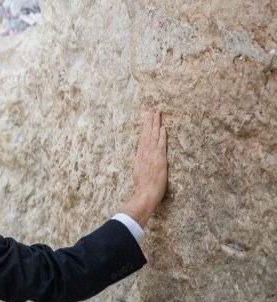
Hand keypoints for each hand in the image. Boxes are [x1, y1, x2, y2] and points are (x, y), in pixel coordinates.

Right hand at [119, 108, 167, 228]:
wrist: (146, 193)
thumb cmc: (142, 186)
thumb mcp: (138, 172)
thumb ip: (141, 163)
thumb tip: (142, 158)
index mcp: (140, 155)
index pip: (143, 137)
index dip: (145, 126)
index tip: (147, 116)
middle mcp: (145, 152)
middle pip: (147, 133)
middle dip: (149, 120)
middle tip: (151, 109)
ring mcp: (152, 154)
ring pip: (153, 135)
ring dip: (155, 124)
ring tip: (156, 113)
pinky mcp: (159, 158)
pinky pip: (161, 143)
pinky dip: (161, 135)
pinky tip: (163, 127)